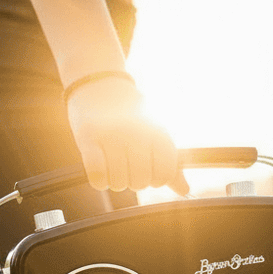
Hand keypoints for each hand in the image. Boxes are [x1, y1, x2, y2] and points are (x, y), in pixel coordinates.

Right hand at [65, 77, 188, 193]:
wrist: (99, 82)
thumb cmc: (131, 115)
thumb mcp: (155, 134)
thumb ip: (170, 164)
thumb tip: (185, 191)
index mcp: (157, 130)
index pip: (164, 174)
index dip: (156, 179)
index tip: (149, 169)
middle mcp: (136, 132)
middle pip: (140, 182)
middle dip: (134, 181)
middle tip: (128, 166)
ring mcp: (111, 134)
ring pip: (118, 183)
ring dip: (115, 182)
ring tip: (113, 165)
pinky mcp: (88, 138)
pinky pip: (97, 176)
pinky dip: (99, 181)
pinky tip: (100, 170)